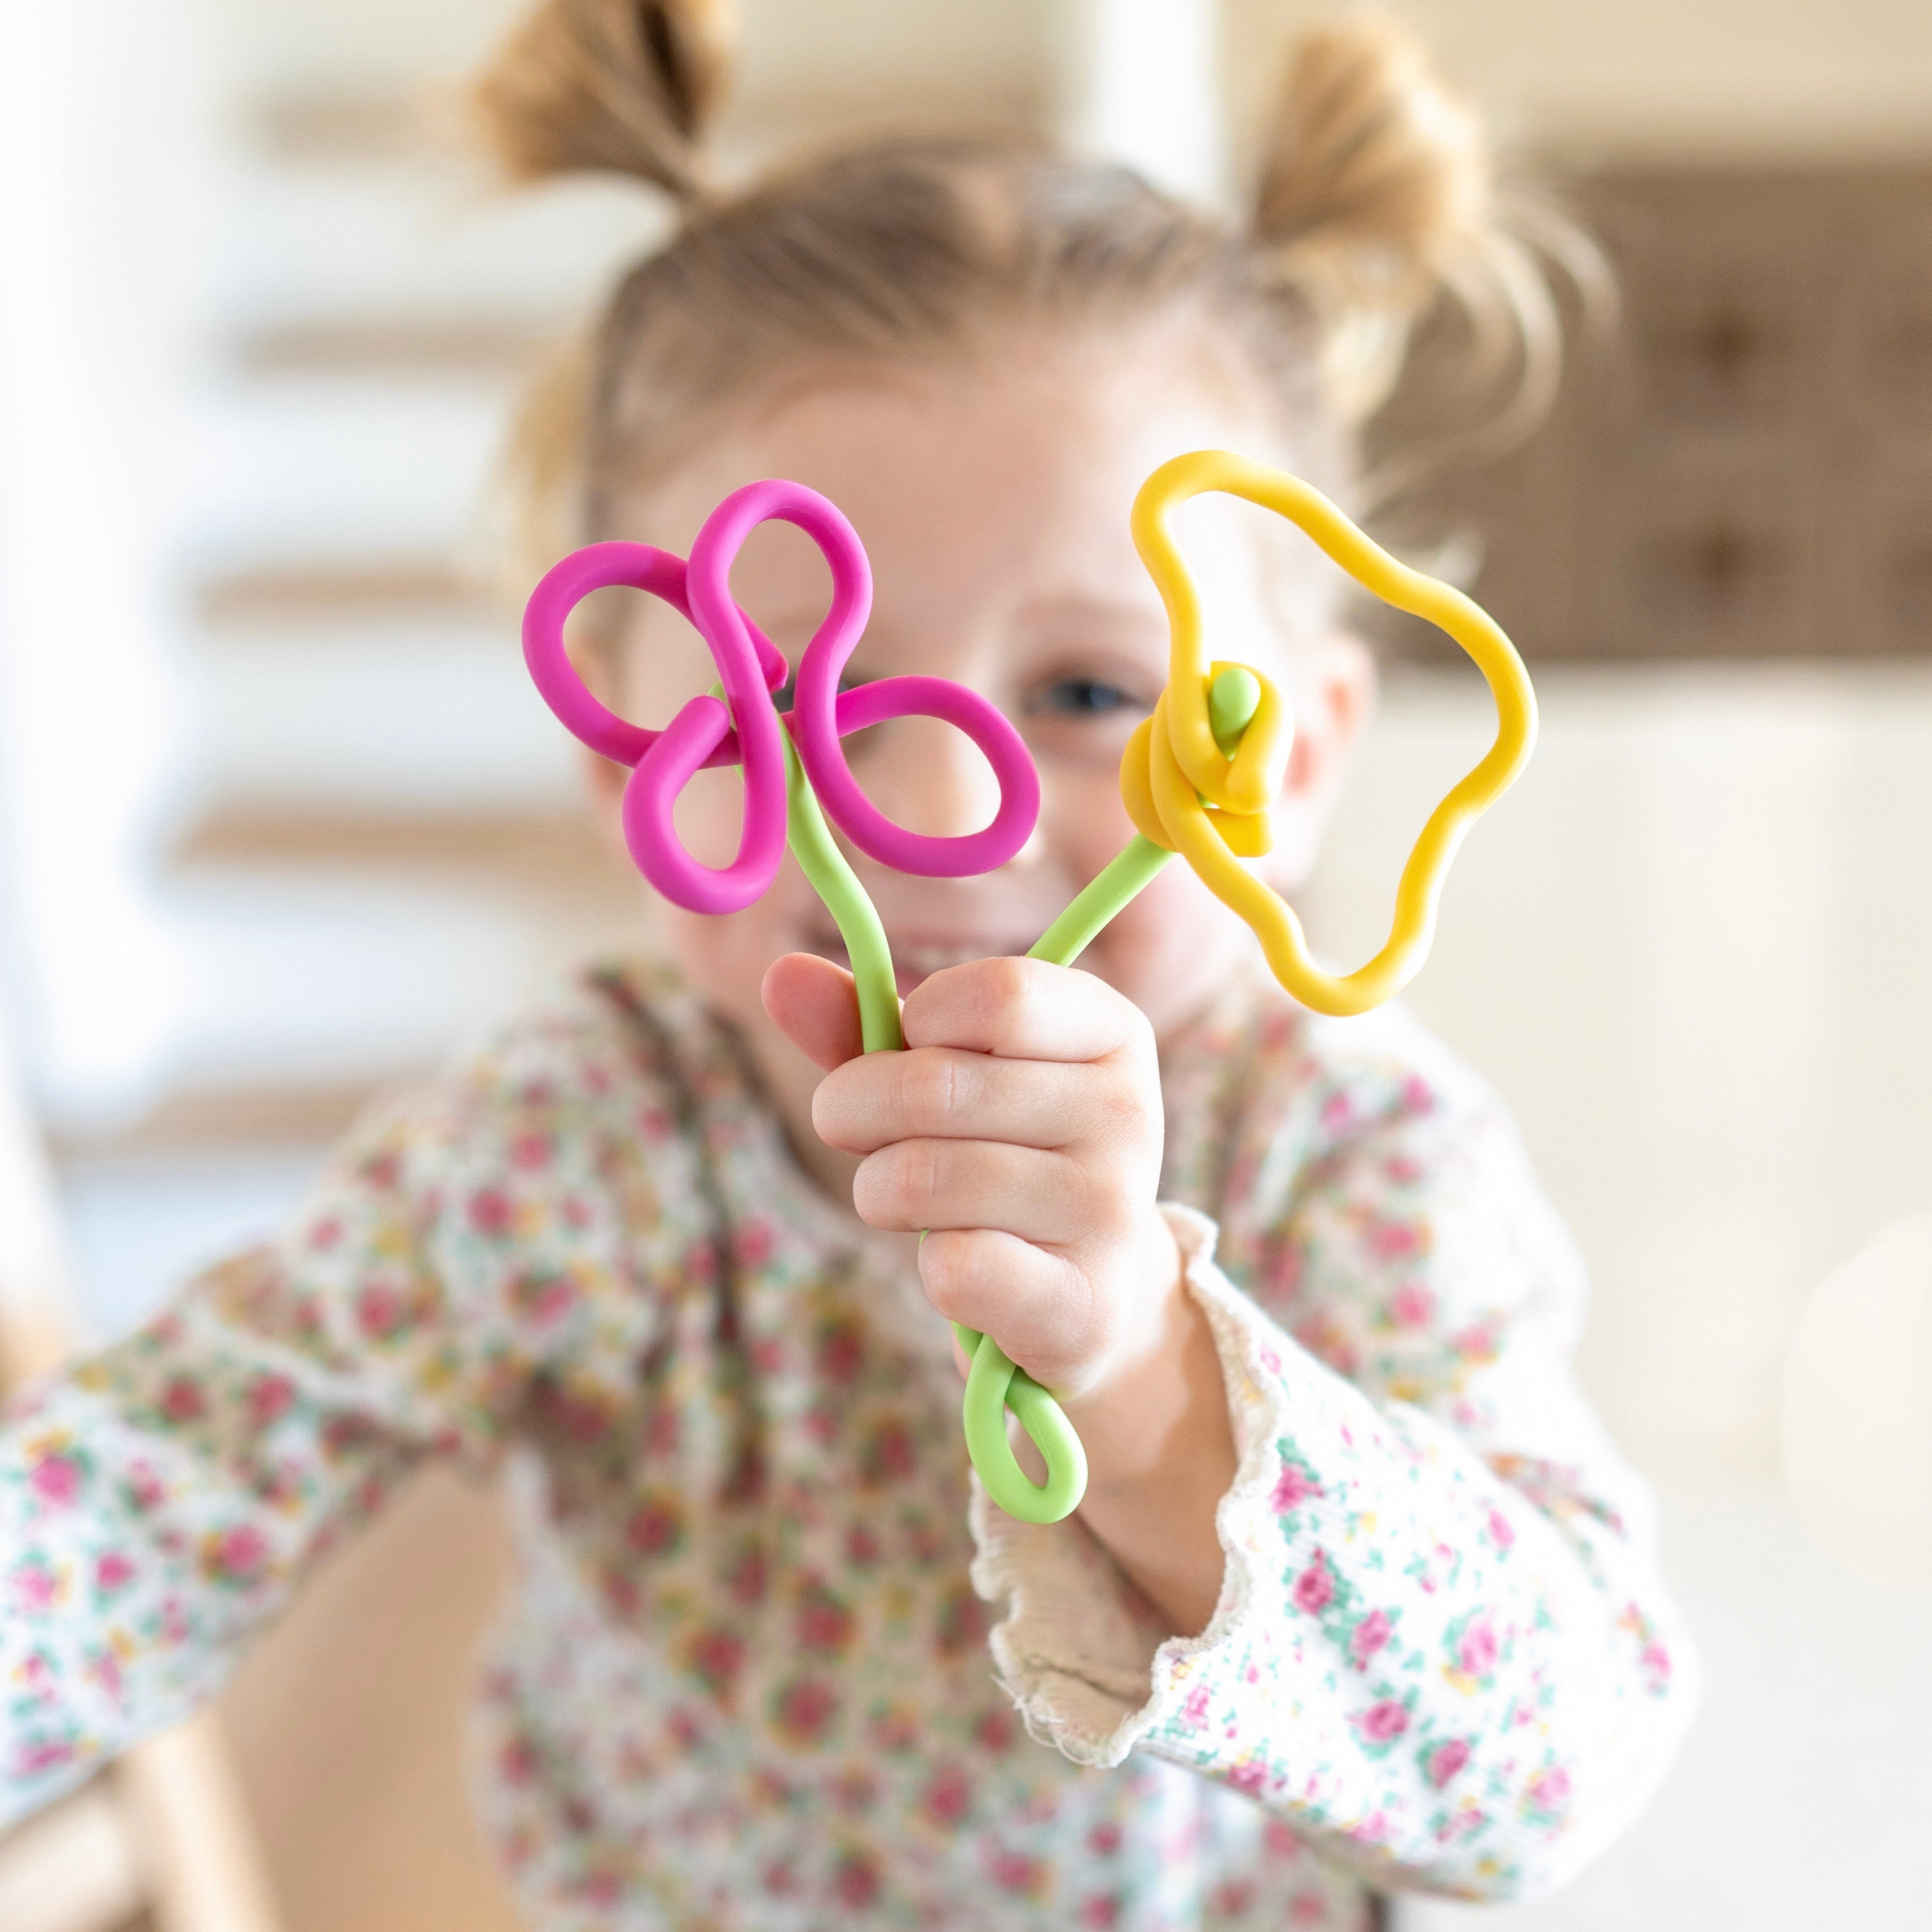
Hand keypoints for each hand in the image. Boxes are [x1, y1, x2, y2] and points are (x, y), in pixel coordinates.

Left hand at [762, 952, 1180, 1403]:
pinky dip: (928, 1269)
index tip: (914, 1050)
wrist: (1086, 1296)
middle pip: (937, 1085)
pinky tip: (962, 1267)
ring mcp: (1112, 1212)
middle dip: (854, 1110)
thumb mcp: (944, 1074)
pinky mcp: (1086, 1306)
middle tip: (861, 1135)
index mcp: (1110, 1031)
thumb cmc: (999, 1157)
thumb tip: (782, 974)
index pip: (1001, 994)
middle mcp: (1129, 1113)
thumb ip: (864, 1023)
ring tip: (908, 1202)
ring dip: (879, 1194)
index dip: (920, 1023)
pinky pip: (953, 1268)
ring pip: (924, 1178)